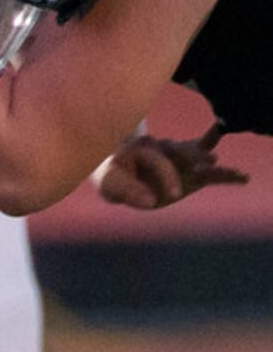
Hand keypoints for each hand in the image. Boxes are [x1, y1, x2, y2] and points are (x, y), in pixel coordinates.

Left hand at [97, 124, 247, 209]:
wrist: (117, 169)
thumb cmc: (111, 175)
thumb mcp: (111, 183)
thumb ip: (128, 191)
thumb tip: (151, 202)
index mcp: (143, 148)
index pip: (159, 160)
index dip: (167, 176)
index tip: (170, 196)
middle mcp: (164, 148)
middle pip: (182, 150)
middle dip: (195, 158)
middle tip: (210, 164)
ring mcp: (179, 156)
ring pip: (198, 155)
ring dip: (213, 162)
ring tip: (235, 173)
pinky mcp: (190, 168)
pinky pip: (209, 164)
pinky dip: (224, 171)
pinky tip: (241, 176)